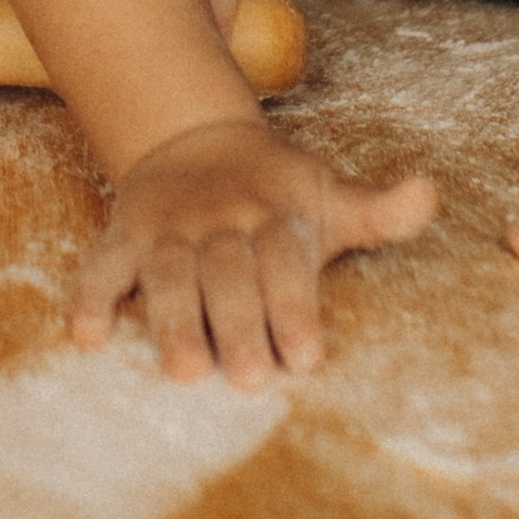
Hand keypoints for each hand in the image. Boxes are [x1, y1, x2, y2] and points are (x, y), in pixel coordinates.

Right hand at [70, 116, 438, 387]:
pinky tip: (87, 338)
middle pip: (228, 271)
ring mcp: (170, 228)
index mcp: (275, 213)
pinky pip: (103, 263)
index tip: (306, 356)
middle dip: (238, 322)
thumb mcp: (328, 197)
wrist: (195, 139)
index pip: (286, 257)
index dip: (294, 304)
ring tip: (183, 371)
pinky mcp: (126, 235)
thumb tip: (430, 194)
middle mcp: (220, 220)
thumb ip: (378, 211)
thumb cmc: (277, 194)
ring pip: (169, 272)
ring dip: (173, 319)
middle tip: (249, 379)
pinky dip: (91, 296)